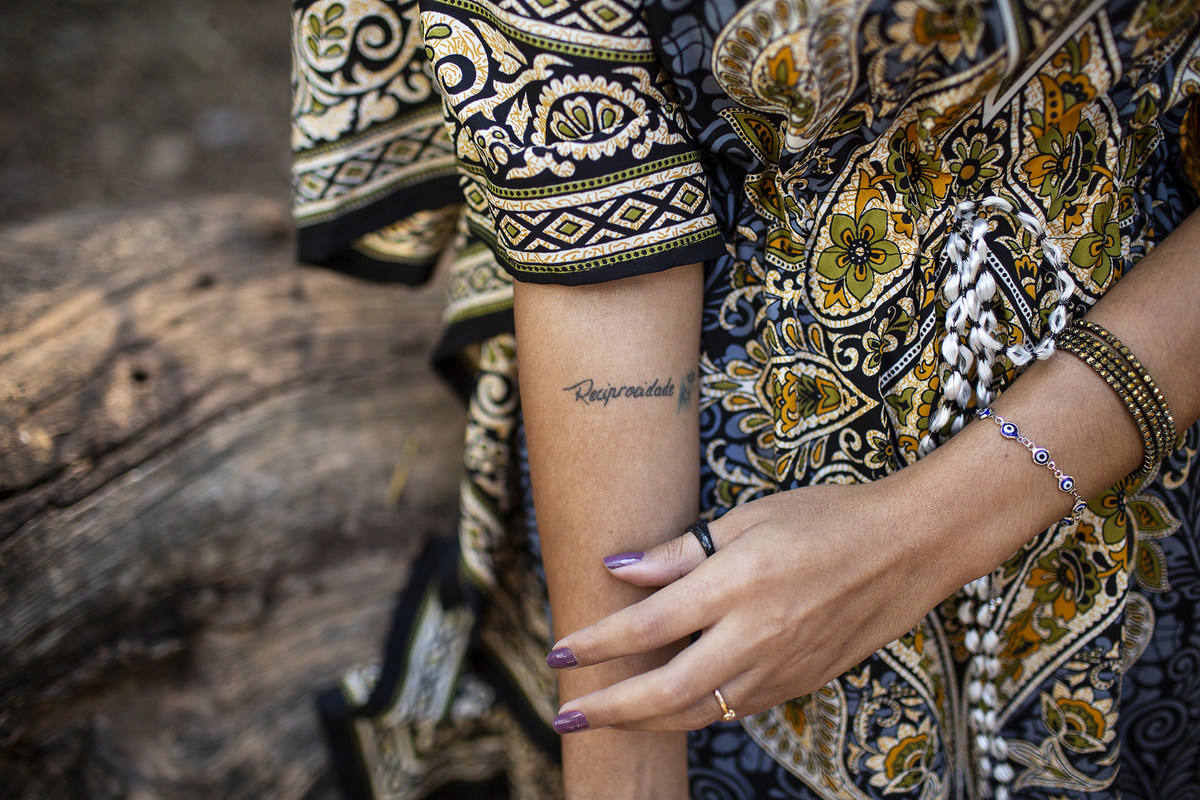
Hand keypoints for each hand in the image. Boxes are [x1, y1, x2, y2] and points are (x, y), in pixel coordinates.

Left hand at [546, 476, 971, 732]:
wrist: (907, 549)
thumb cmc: (825, 519)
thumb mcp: (749, 518)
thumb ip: (680, 551)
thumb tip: (619, 569)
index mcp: (738, 583)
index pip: (648, 626)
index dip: (597, 645)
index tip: (558, 653)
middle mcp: (756, 635)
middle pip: (665, 692)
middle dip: (608, 710)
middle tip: (566, 717)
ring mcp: (780, 667)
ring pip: (697, 713)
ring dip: (643, 722)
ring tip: (605, 720)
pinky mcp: (798, 684)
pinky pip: (732, 710)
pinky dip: (690, 714)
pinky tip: (666, 707)